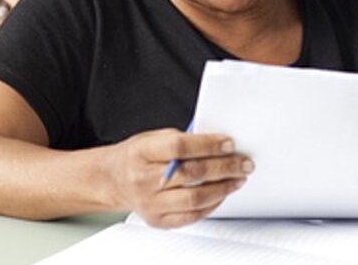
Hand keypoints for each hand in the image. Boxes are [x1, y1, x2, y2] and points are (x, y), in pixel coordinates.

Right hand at [108, 128, 252, 228]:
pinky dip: (211, 204)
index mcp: (140, 153)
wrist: (114, 180)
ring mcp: (150, 203)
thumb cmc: (137, 156)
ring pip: (194, 198)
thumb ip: (181, 140)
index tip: (229, 144)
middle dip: (223, 167)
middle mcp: (143, 179)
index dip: (207, 145)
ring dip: (223, 188)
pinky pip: (191, 215)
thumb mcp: (152, 137)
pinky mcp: (158, 220)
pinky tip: (221, 193)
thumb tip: (217, 144)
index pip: (179, 147)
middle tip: (243, 163)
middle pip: (191, 174)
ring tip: (237, 179)